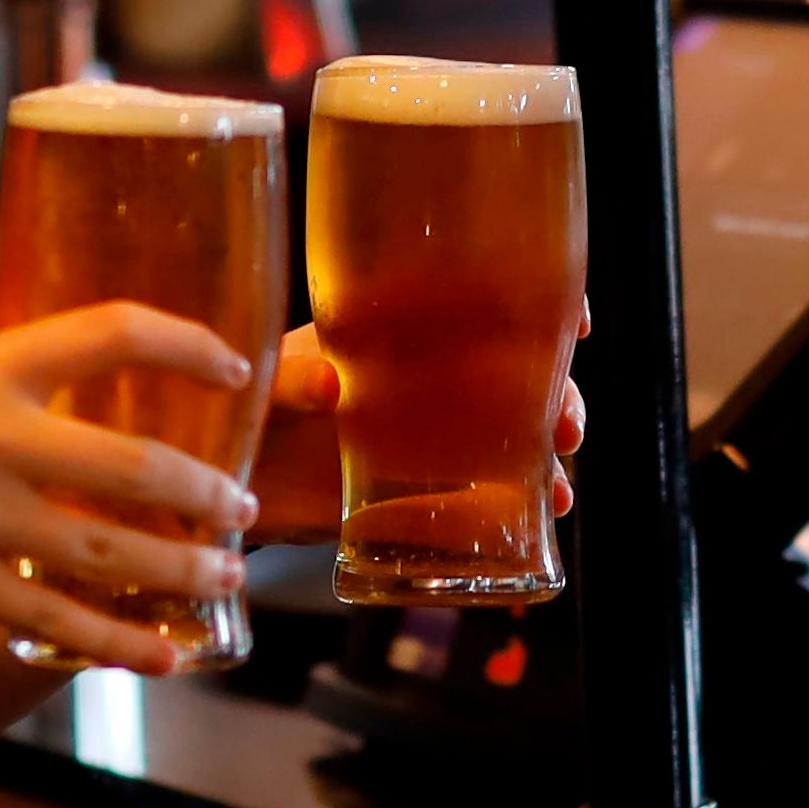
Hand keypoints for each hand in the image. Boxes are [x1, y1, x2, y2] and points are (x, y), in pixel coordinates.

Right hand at [0, 304, 258, 669]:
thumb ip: (16, 384)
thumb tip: (105, 395)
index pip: (111, 331)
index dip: (188, 346)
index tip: (235, 371)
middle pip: (131, 466)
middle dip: (205, 494)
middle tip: (243, 509)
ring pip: (107, 553)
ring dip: (182, 570)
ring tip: (226, 576)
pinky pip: (52, 620)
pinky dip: (120, 642)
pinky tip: (164, 654)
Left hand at [245, 320, 591, 537]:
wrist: (234, 483)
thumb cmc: (247, 411)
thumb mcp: (264, 384)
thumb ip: (290, 379)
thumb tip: (332, 386)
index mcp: (396, 331)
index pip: (476, 300)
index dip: (536, 299)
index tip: (574, 319)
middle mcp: (426, 377)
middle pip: (515, 367)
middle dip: (556, 388)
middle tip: (565, 425)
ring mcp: (431, 433)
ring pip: (514, 426)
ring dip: (550, 442)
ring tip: (559, 479)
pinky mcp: (426, 488)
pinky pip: (490, 489)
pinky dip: (527, 497)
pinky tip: (550, 508)